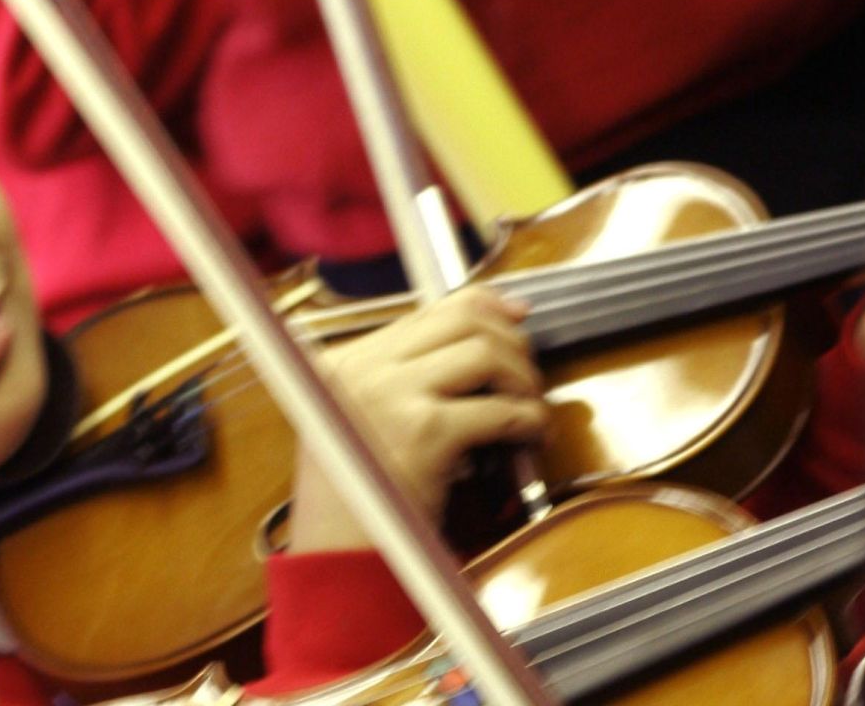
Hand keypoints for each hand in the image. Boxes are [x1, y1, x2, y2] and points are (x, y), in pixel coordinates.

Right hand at [288, 287, 547, 552]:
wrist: (335, 558)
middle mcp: (362, 367)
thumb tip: (477, 345)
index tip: (517, 315)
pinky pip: (500, 409)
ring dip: (522, 378)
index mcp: (344, 361)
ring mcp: (390, 394)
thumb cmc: (353, 500)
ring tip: (529, 406)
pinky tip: (528, 435)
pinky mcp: (424, 431)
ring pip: (484, 352)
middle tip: (527, 375)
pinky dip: (527, 420)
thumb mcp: (356, 423)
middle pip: (461, 318)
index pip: (429, 311)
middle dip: (510, 341)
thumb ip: (400, 382)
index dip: (485, 306)